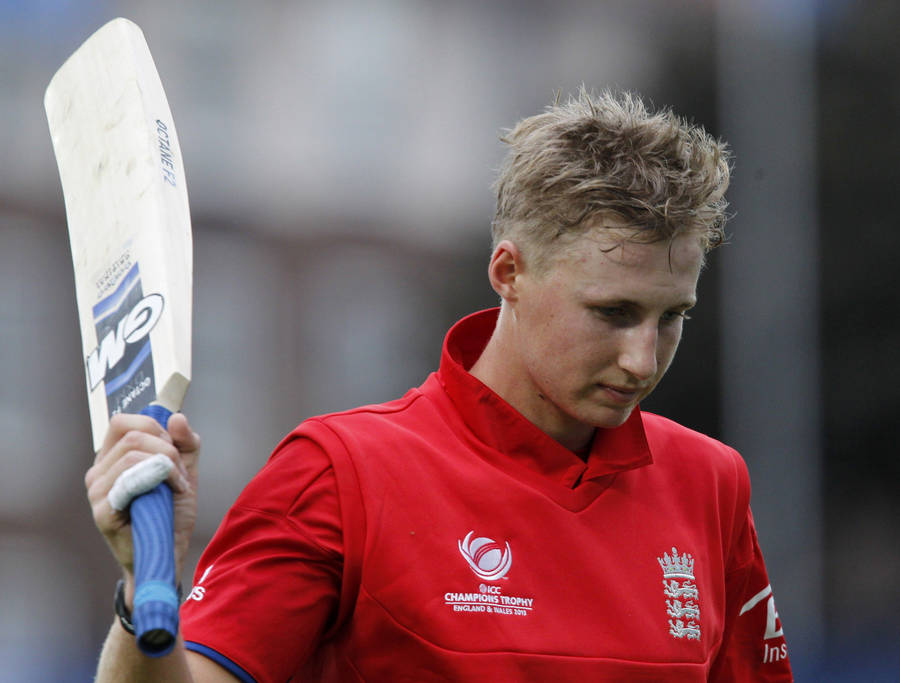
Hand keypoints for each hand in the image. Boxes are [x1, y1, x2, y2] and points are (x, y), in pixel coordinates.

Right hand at [85, 413, 200, 604]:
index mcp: (112, 458)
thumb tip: (176, 418)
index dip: (154, 427)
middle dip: (168, 449)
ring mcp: (97, 492)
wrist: (168, 554)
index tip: (173, 449)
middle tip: (179, 474)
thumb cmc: (171, 514)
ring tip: (176, 488)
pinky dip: (159, 480)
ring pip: (133, 454)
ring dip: (167, 466)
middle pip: (133, 434)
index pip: (122, 422)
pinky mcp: (103, 511)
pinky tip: (169, 495)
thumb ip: (186, 442)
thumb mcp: (184, 470)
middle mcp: (99, 472)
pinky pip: (129, 480)